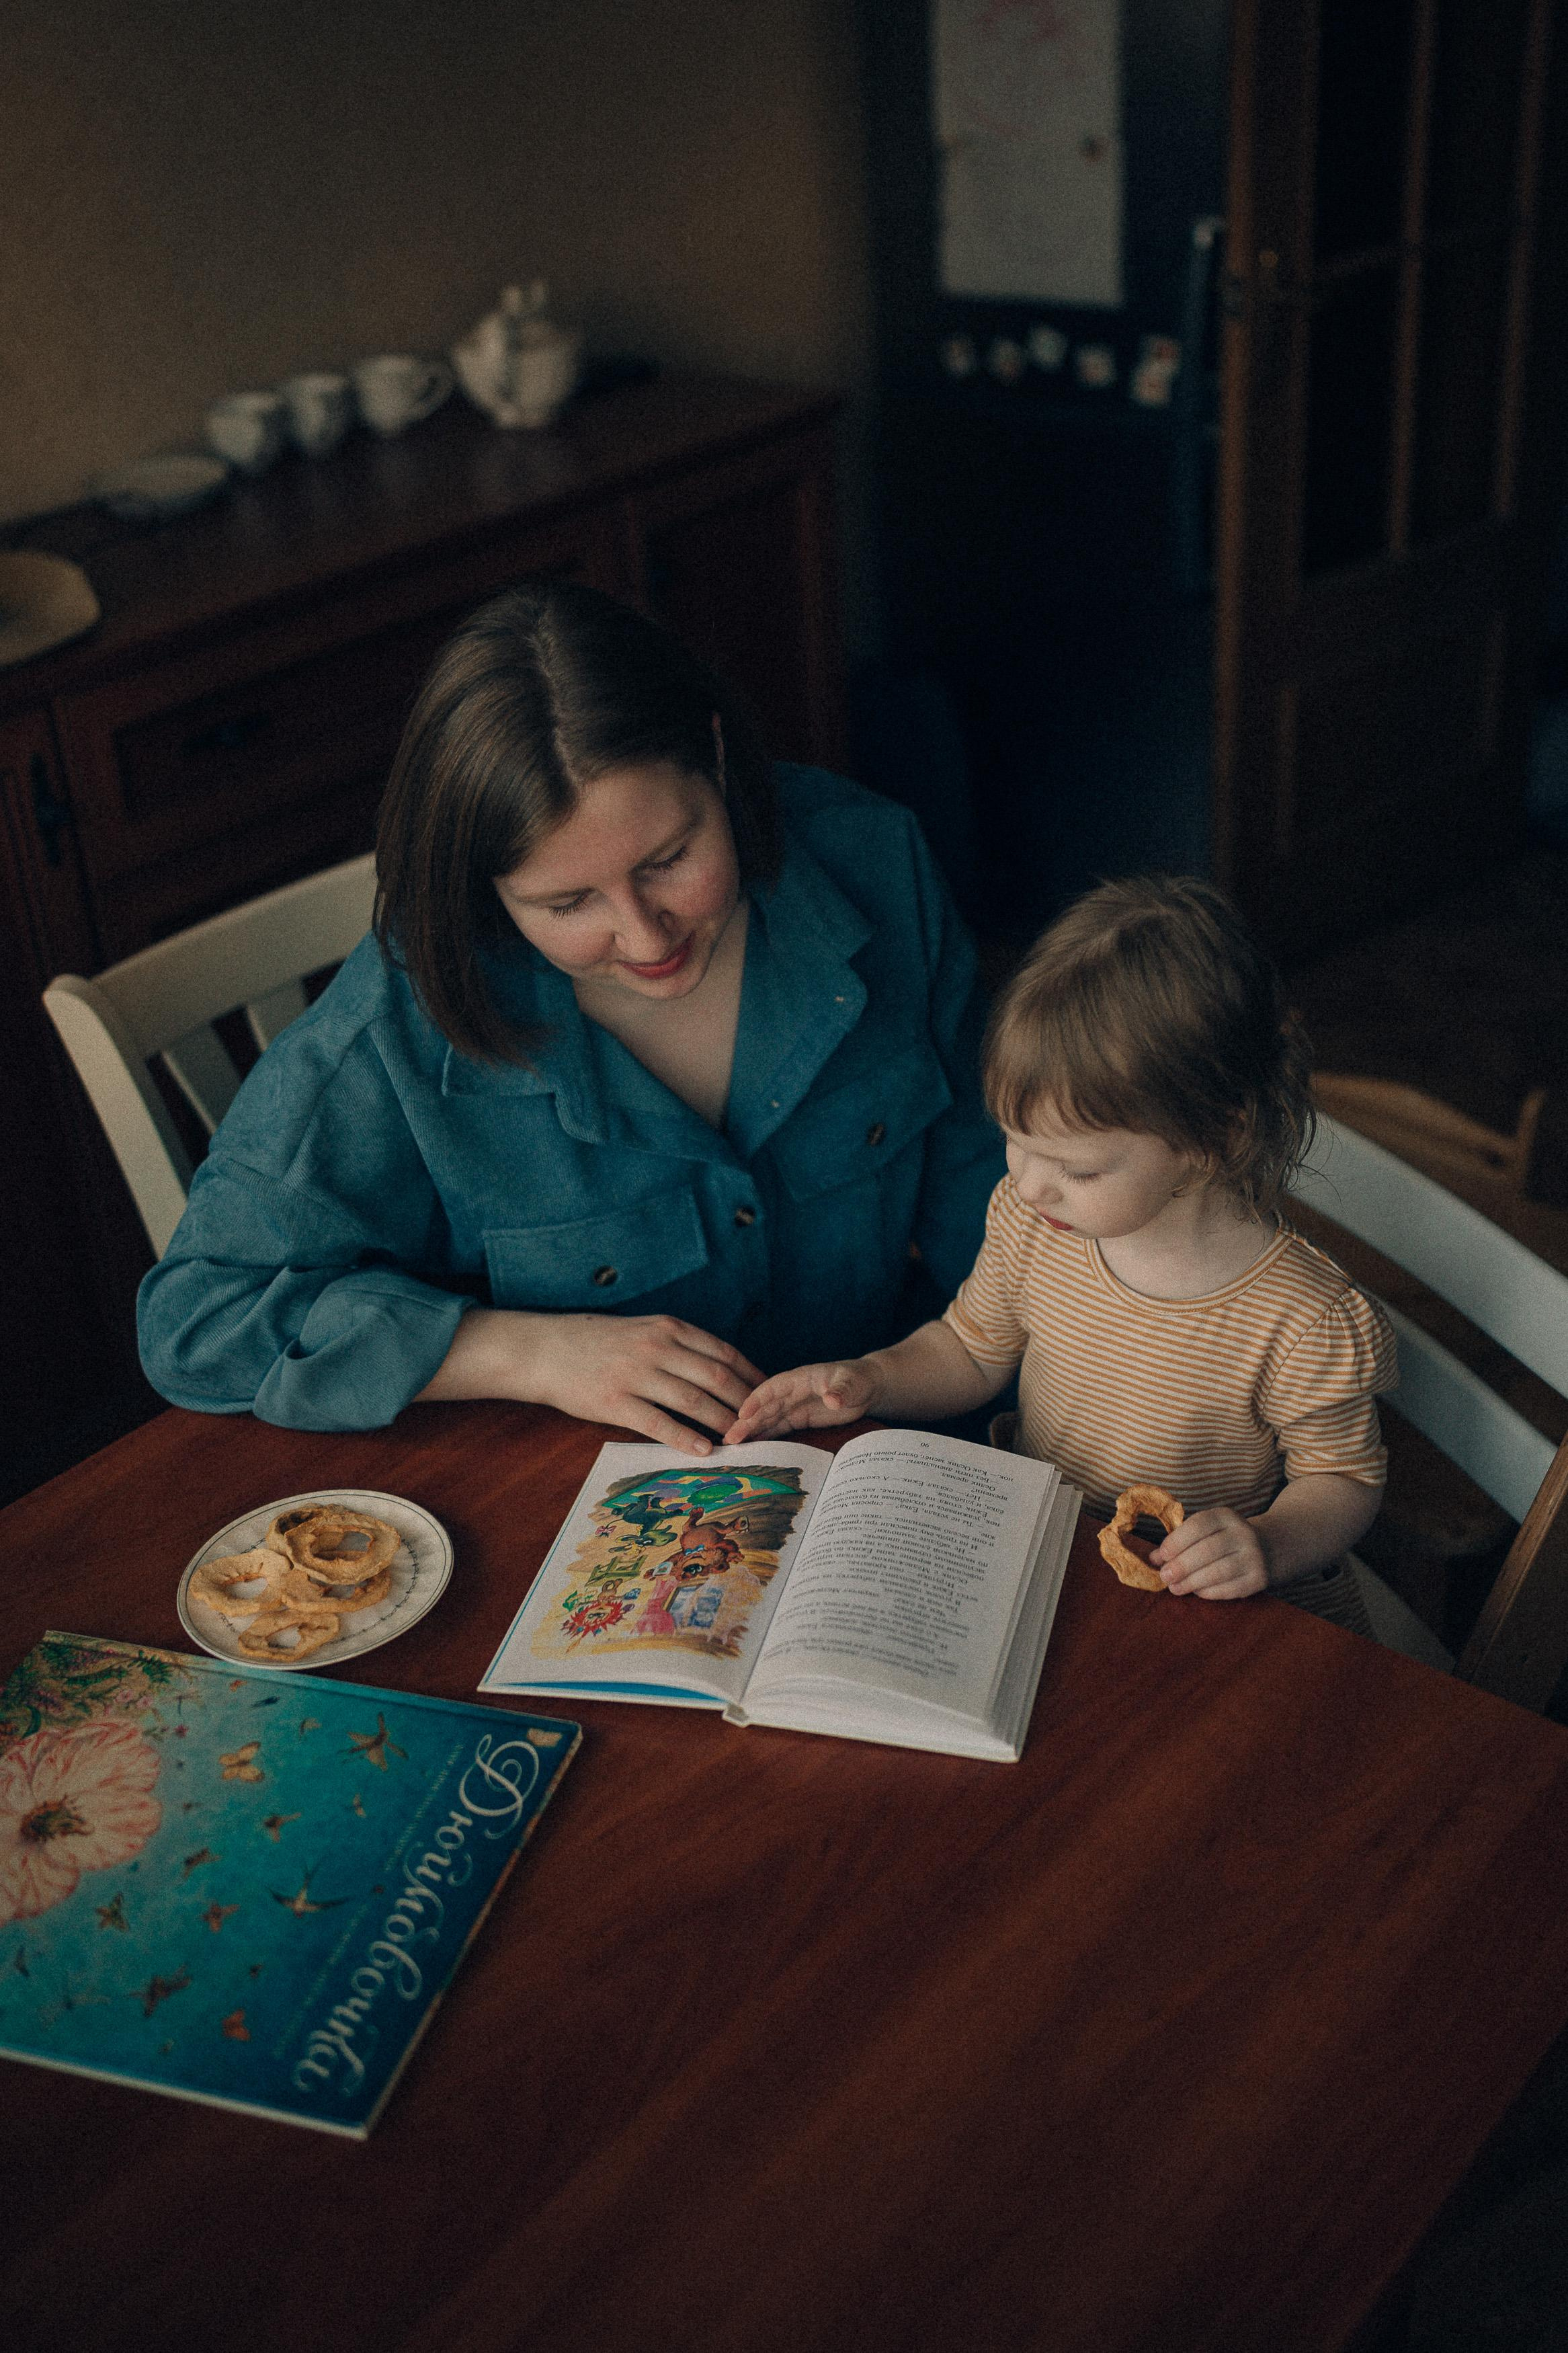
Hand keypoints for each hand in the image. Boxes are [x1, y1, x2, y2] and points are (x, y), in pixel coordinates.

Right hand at [534, 1314, 765, 1453]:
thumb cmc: (597, 1342)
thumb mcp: (643, 1330)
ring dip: (722, 1424)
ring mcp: (636, 1374)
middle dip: (745, 1404)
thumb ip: (678, 1345)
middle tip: (763, 1426)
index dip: (751, 1376)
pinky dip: (685, 1438)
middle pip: (716, 1378)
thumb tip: (719, 1371)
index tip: (769, 1396)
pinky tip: (703, 1451)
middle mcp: (657, 1347)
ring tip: (741, 1442)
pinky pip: (658, 1422)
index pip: (723, 1353)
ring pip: (693, 1401)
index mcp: (668, 1328)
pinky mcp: (615, 1402)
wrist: (545, 1350)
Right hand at [723, 1358, 878, 1443]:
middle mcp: (791, 1392)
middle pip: (764, 1406)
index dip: (757, 1399)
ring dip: (750, 1431)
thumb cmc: (859, 1379)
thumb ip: (841, 1390)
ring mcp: (793, 1406)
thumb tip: (831, 1399)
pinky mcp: (798, 1419)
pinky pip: (777, 1428)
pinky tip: (751, 1448)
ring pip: (766, 1419)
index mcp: (800, 1378)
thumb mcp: (852, 1383)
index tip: (743, 1413)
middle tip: (729, 1439)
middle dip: (746, 1422)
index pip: (772, 1388)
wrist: (867, 1388)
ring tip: (732, 1446)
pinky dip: (764, 1437)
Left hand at [1153, 1507, 1268, 1600]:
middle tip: (1164, 1576)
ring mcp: (1254, 1556)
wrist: (1269, 1548)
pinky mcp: (1259, 1578)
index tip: (1160, 1555)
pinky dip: (1209, 1592)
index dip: (1176, 1541)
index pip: (1198, 1525)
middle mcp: (1243, 1533)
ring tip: (1175, 1588)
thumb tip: (1153, 1558)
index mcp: (1226, 1516)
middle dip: (1181, 1565)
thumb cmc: (1225, 1539)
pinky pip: (1230, 1588)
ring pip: (1219, 1571)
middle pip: (1207, 1550)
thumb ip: (1181, 1541)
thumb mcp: (1207, 1531)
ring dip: (1192, 1582)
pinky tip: (1196, 1591)